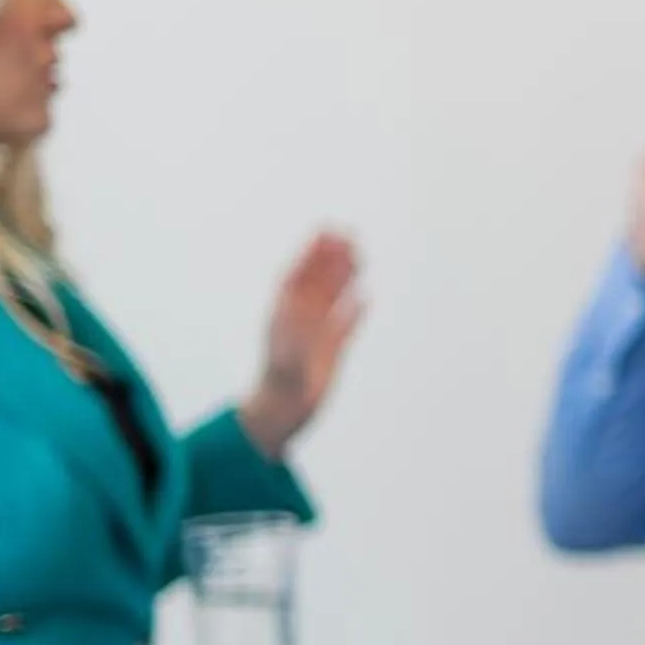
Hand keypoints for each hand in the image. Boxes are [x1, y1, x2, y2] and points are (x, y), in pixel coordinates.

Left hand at [238, 231, 362, 456]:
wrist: (283, 412)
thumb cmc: (279, 387)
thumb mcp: (284, 354)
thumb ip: (292, 329)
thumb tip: (297, 300)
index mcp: (283, 315)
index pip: (297, 276)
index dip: (310, 254)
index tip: (325, 232)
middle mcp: (298, 320)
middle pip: (316, 282)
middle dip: (330, 258)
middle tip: (348, 233)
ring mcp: (314, 334)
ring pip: (332, 299)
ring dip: (344, 277)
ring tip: (359, 254)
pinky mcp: (329, 351)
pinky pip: (343, 325)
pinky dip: (354, 310)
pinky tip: (365, 297)